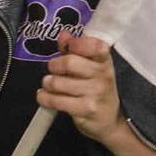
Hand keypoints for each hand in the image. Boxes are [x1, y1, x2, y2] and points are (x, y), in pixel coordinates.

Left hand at [40, 30, 124, 145]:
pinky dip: (45, 98)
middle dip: (54, 66)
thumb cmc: (95, 88)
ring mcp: (95, 93)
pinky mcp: (86, 109)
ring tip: (50, 85)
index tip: (68, 48)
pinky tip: (45, 97)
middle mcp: (102, 75)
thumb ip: (75, 50)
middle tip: (53, 70)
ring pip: (59, 82)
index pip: (95, 45)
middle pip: (69, 62)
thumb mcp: (90, 67)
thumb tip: (63, 35)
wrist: (110, 120)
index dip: (77, 44)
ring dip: (48, 83)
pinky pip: (56, 100)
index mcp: (104, 61)